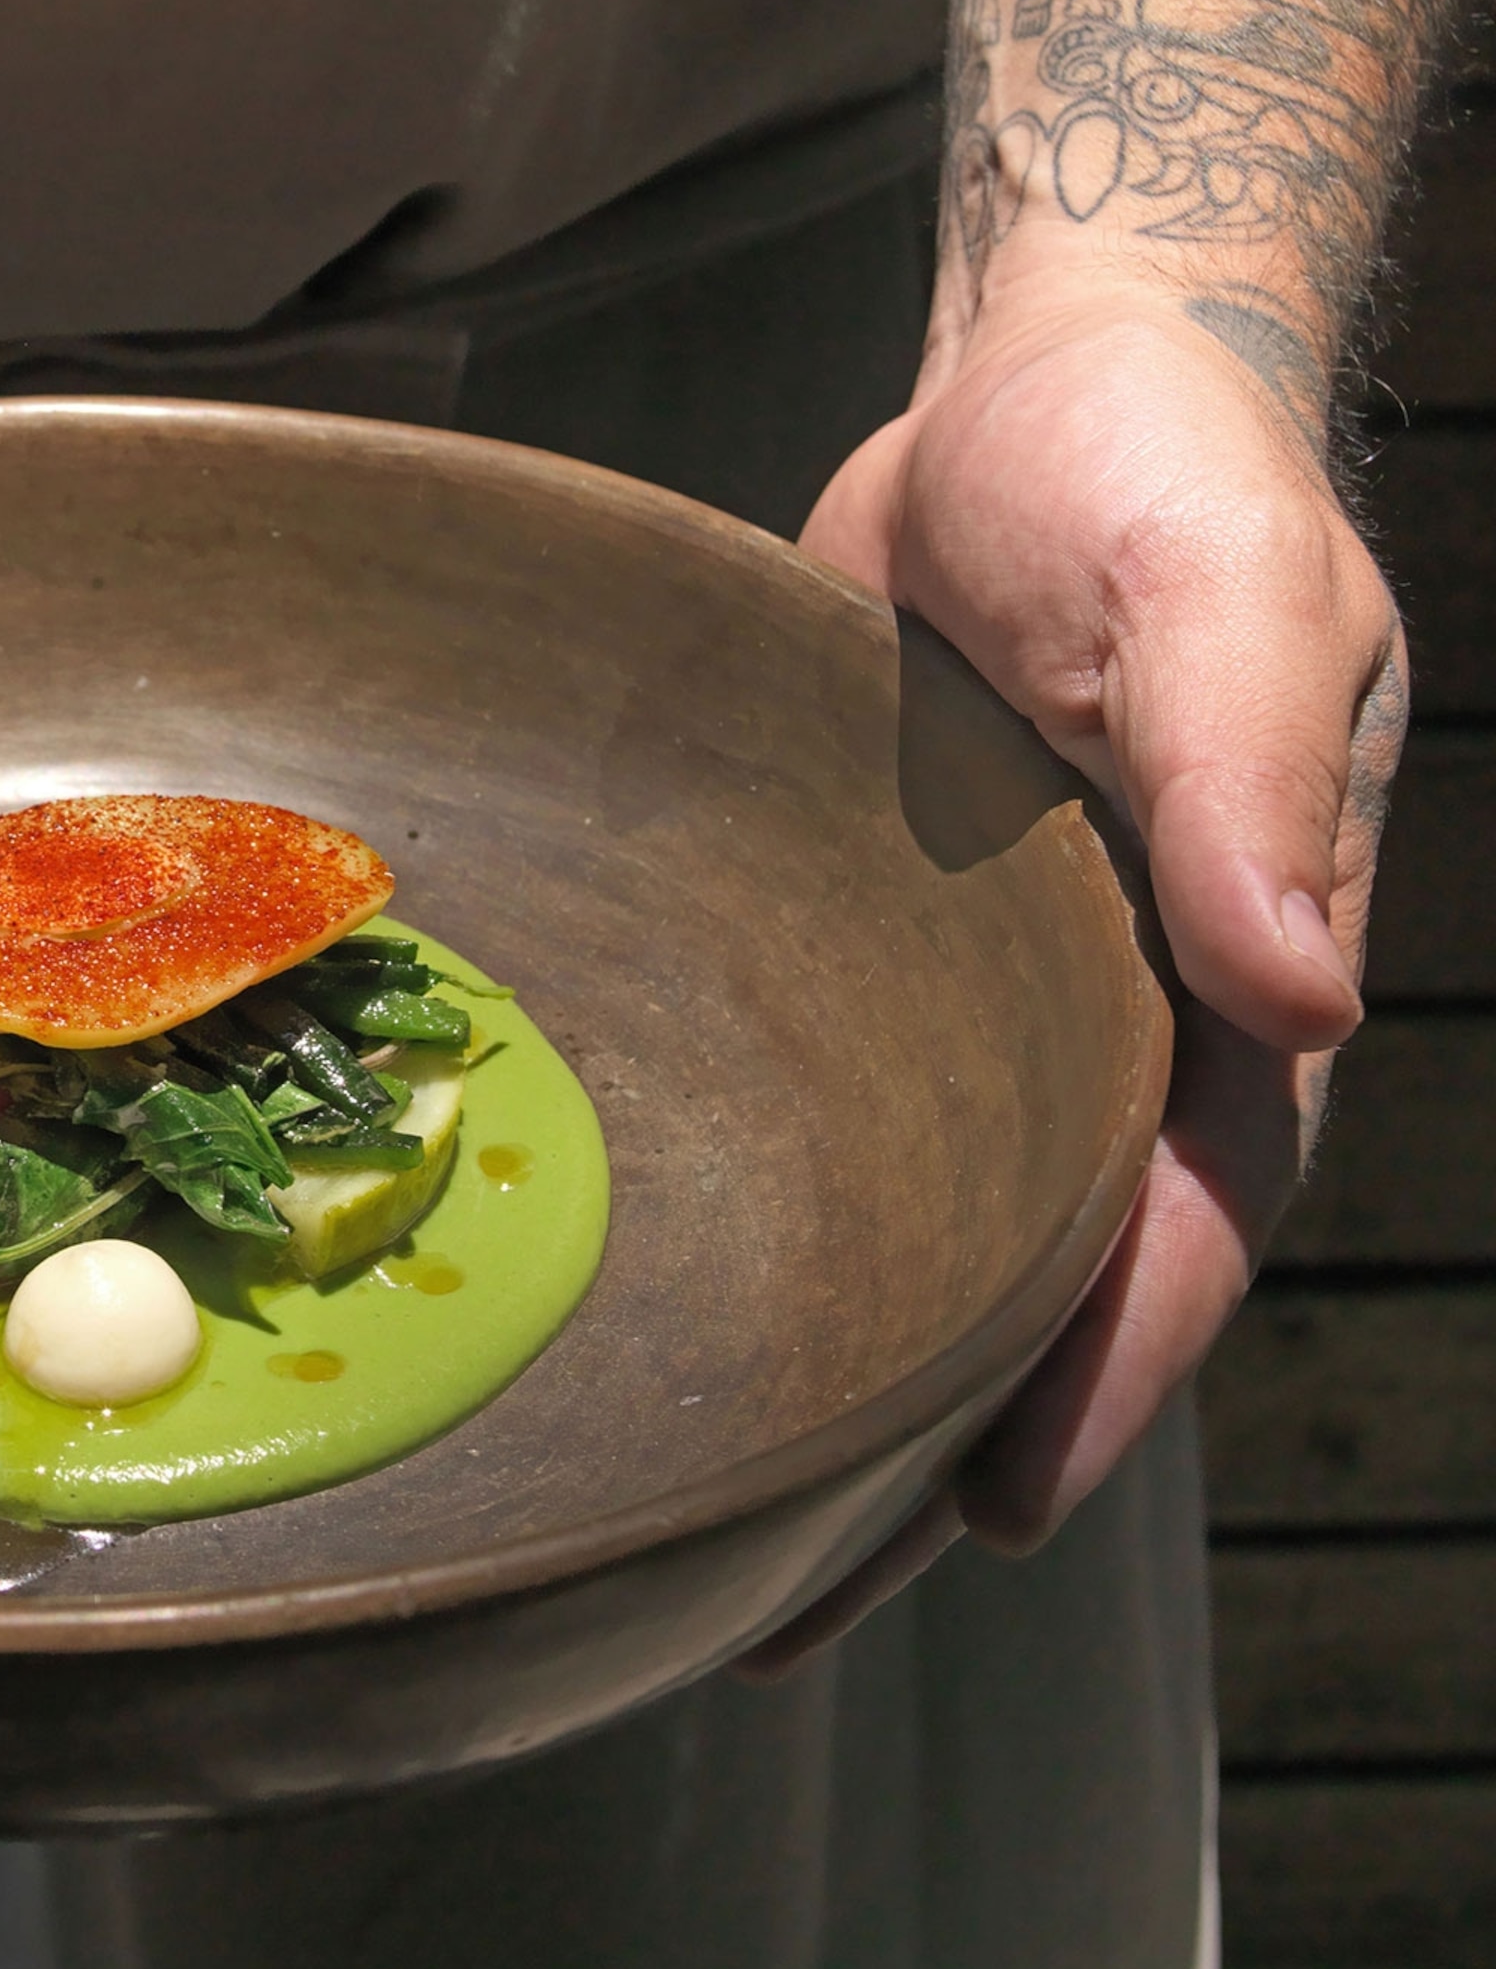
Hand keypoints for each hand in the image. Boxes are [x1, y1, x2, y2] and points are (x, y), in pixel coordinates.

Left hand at [749, 274, 1403, 1668]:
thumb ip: (1249, 788)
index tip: (979, 1515)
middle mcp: (1106, 1010)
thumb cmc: (1164, 474)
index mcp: (1228, 978)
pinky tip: (661, 1259)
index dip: (1088, 1374)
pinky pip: (826, 1080)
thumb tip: (1307, 988)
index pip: (1172, 1223)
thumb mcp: (1225, 600)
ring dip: (829, 1342)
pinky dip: (769, 1184)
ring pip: (915, 1203)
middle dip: (923, 1431)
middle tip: (776, 1590)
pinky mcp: (869, 918)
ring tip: (694, 1501)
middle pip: (1024, 1265)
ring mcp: (979, 975)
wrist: (1047, 377)